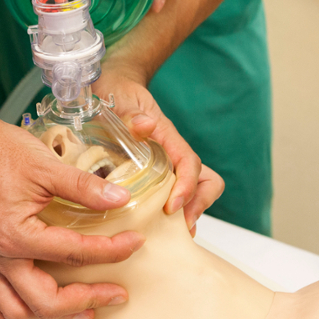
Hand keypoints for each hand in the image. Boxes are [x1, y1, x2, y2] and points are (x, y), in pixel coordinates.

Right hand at [0, 114, 145, 318]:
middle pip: (45, 299)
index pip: (74, 254)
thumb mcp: (48, 165)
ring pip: (15, 306)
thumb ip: (85, 187)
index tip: (135, 243)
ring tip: (83, 314)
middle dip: (86, 300)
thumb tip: (121, 197)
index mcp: (17, 234)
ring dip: (49, 317)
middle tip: (117, 294)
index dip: (111, 251)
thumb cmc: (0, 150)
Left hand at [93, 61, 223, 236]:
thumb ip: (131, 114)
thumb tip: (145, 126)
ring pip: (195, 191)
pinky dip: (171, 213)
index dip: (187, 187)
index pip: (189, 163)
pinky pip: (173, 195)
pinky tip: (153, 227)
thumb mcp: (118, 99)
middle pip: (206, 181)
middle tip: (179, 227)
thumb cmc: (116, 92)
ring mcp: (168, 164)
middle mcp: (173, 152)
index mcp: (166, 136)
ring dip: (189, 212)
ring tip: (169, 233)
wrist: (112, 85)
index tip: (173, 207)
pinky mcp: (158, 174)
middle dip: (199, 206)